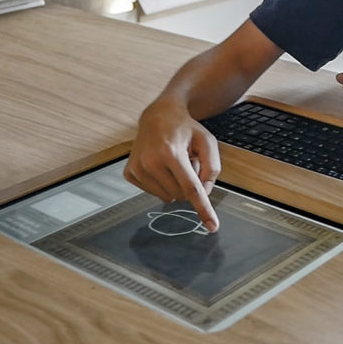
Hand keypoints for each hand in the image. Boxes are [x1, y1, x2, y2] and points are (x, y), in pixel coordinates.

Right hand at [124, 98, 220, 231]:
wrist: (157, 116)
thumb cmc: (185, 129)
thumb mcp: (207, 141)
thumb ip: (213, 168)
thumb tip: (204, 194)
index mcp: (172, 153)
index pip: (191, 188)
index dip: (203, 209)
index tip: (212, 227)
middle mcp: (151, 162)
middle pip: (181, 195)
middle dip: (188, 183)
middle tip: (186, 162)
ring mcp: (137, 168)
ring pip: (168, 197)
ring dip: (176, 184)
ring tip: (174, 163)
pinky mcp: (129, 173)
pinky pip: (154, 193)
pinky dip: (162, 183)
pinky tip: (160, 165)